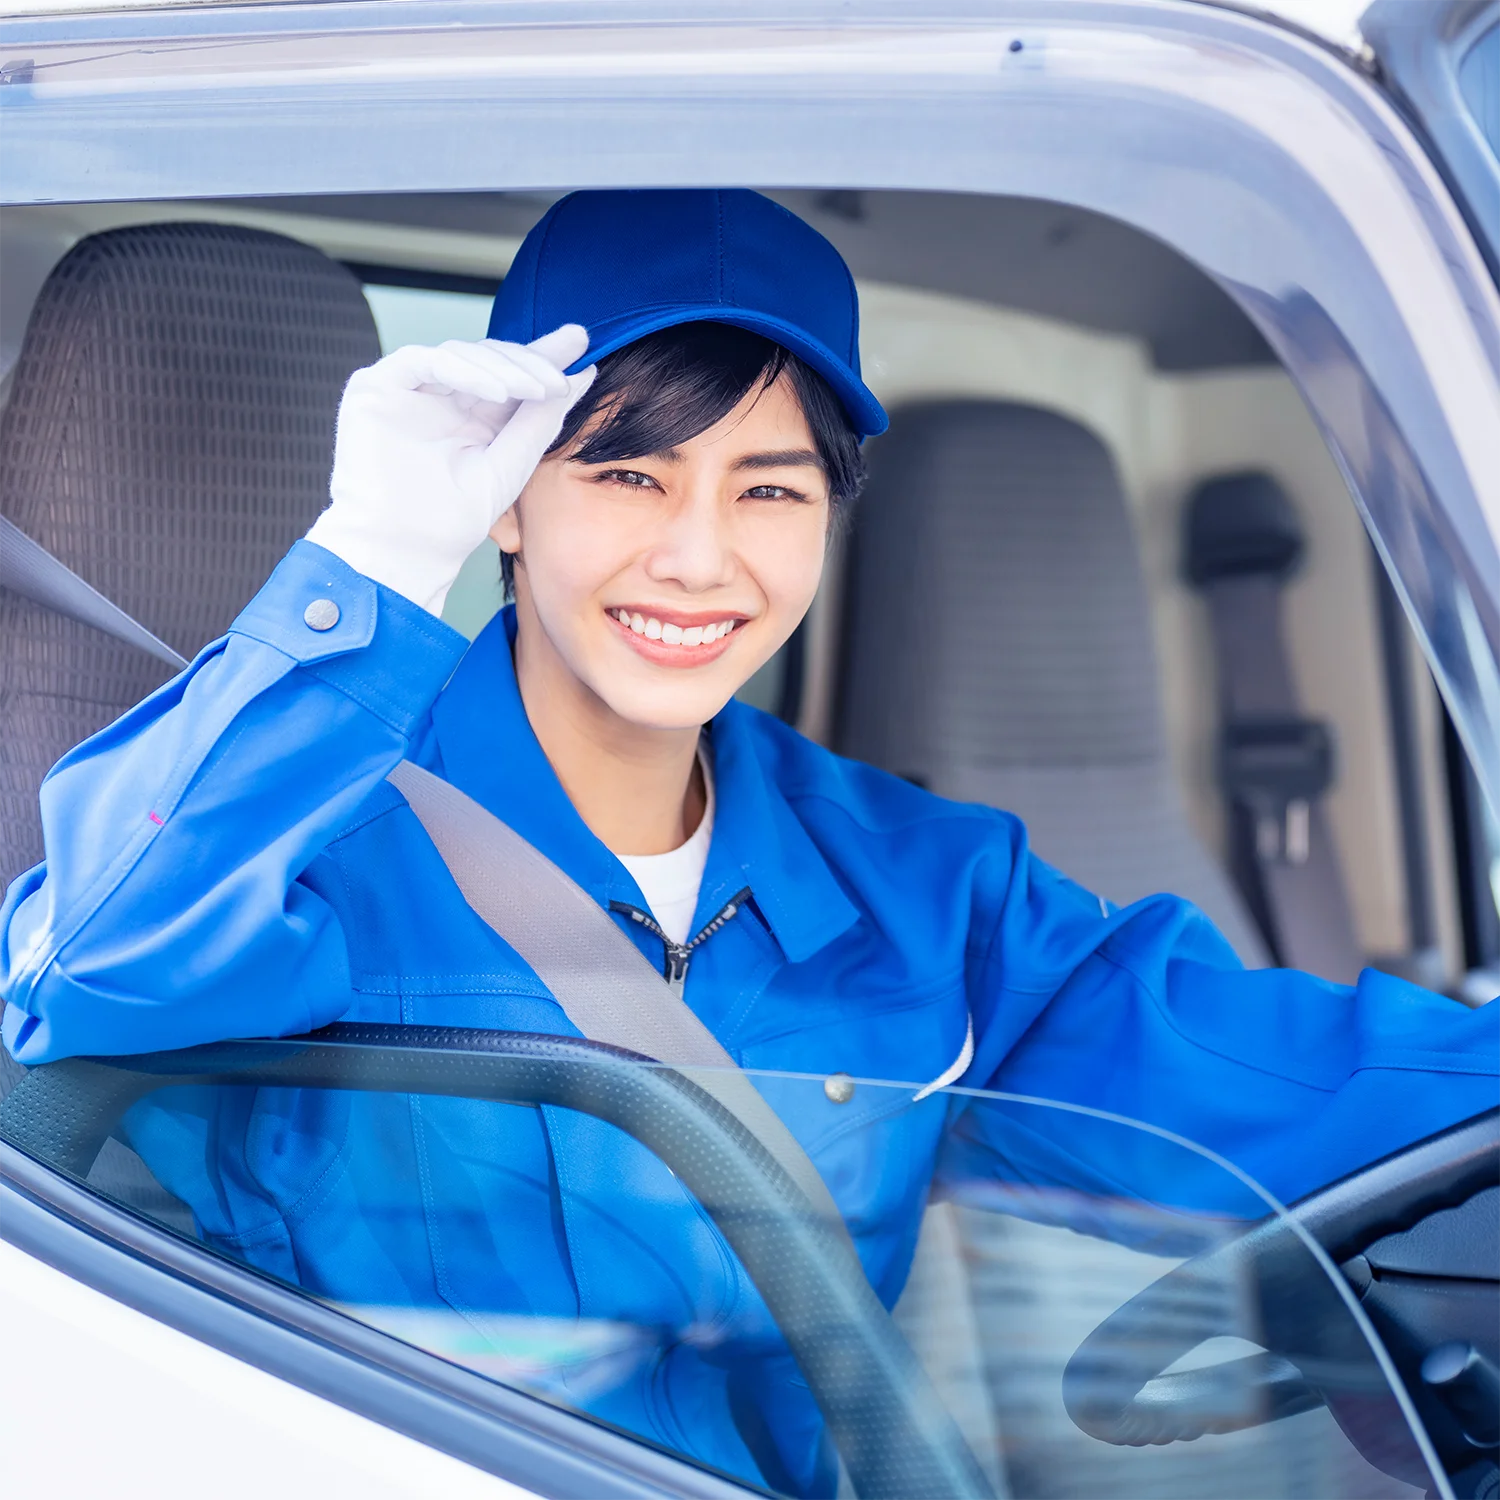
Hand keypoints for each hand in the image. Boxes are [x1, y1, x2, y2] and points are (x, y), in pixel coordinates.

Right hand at [307, 324, 594, 615]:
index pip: (511, 374)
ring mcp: (409, 390)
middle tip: (562, 379)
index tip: (581, 342)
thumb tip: (581, 374)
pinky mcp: (376, 387)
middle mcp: (442, 398)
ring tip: (538, 389)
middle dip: (530, 362)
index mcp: (473, 416)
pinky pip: (424, 361)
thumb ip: (541, 420)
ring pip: (462, 353)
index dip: (544, 356)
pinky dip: (464, 370)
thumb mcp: (510, 463)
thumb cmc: (453, 521)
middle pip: (490, 358)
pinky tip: (499, 392)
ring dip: (505, 369)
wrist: (407, 552)